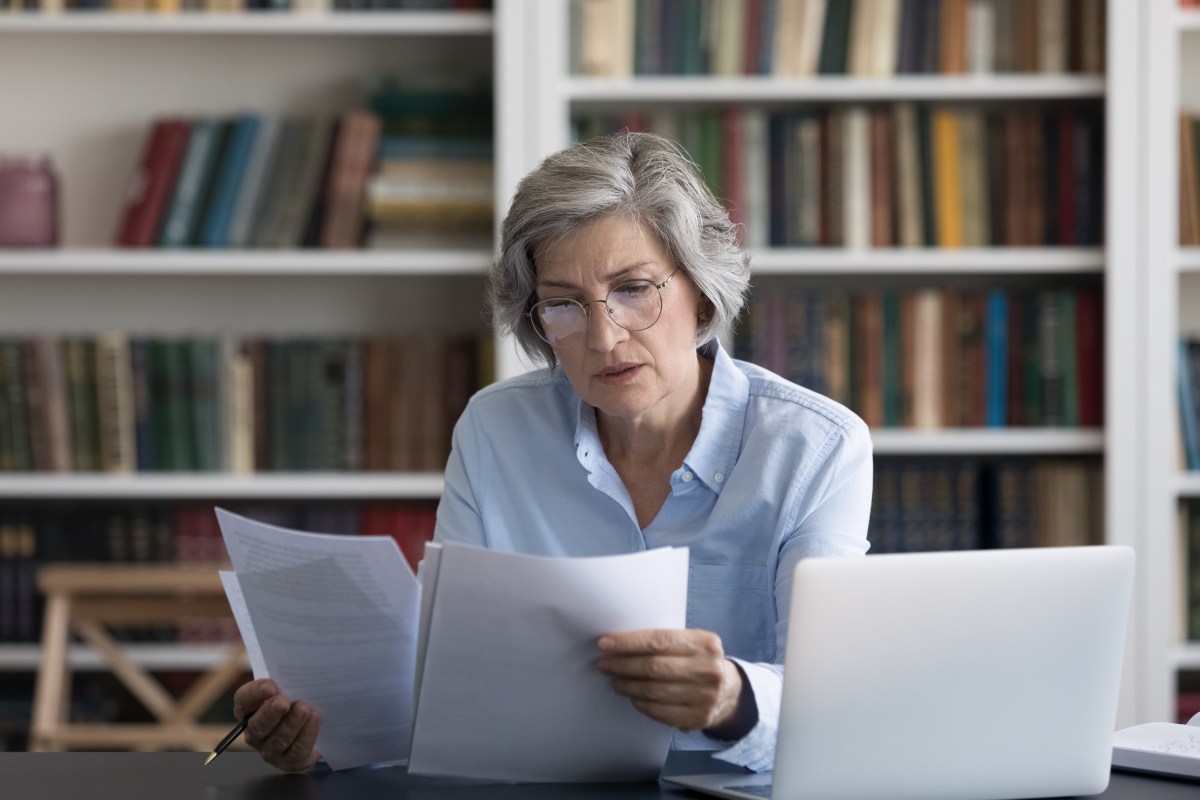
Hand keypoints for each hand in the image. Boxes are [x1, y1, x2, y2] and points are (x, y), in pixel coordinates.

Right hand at [232, 678, 321, 771]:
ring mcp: (271, 749)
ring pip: (278, 740)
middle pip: (257, 726)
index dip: (254, 694)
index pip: (243, 701)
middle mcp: (256, 732)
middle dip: (270, 713)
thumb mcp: (288, 684)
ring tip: (303, 708)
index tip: (270, 685)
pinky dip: (307, 734)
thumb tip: (292, 655)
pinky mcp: (290, 761)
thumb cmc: (296, 698)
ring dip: (291, 724)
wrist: (314, 727)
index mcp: (250, 709)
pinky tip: (314, 719)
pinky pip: (297, 751)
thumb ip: (285, 674)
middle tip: (283, 701)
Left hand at [595, 629, 747, 734]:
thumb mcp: (693, 643)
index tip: (605, 644)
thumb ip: (666, 641)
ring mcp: (705, 696)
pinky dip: (641, 703)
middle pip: (654, 667)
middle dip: (623, 665)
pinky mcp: (697, 718)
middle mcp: (708, 669)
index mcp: (705, 643)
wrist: (728, 691)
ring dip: (628, 686)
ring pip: (654, 691)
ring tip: (615, 680)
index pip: (659, 641)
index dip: (628, 643)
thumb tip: (620, 642)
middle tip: (604, 664)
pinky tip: (632, 696)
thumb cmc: (700, 661)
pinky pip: (660, 711)